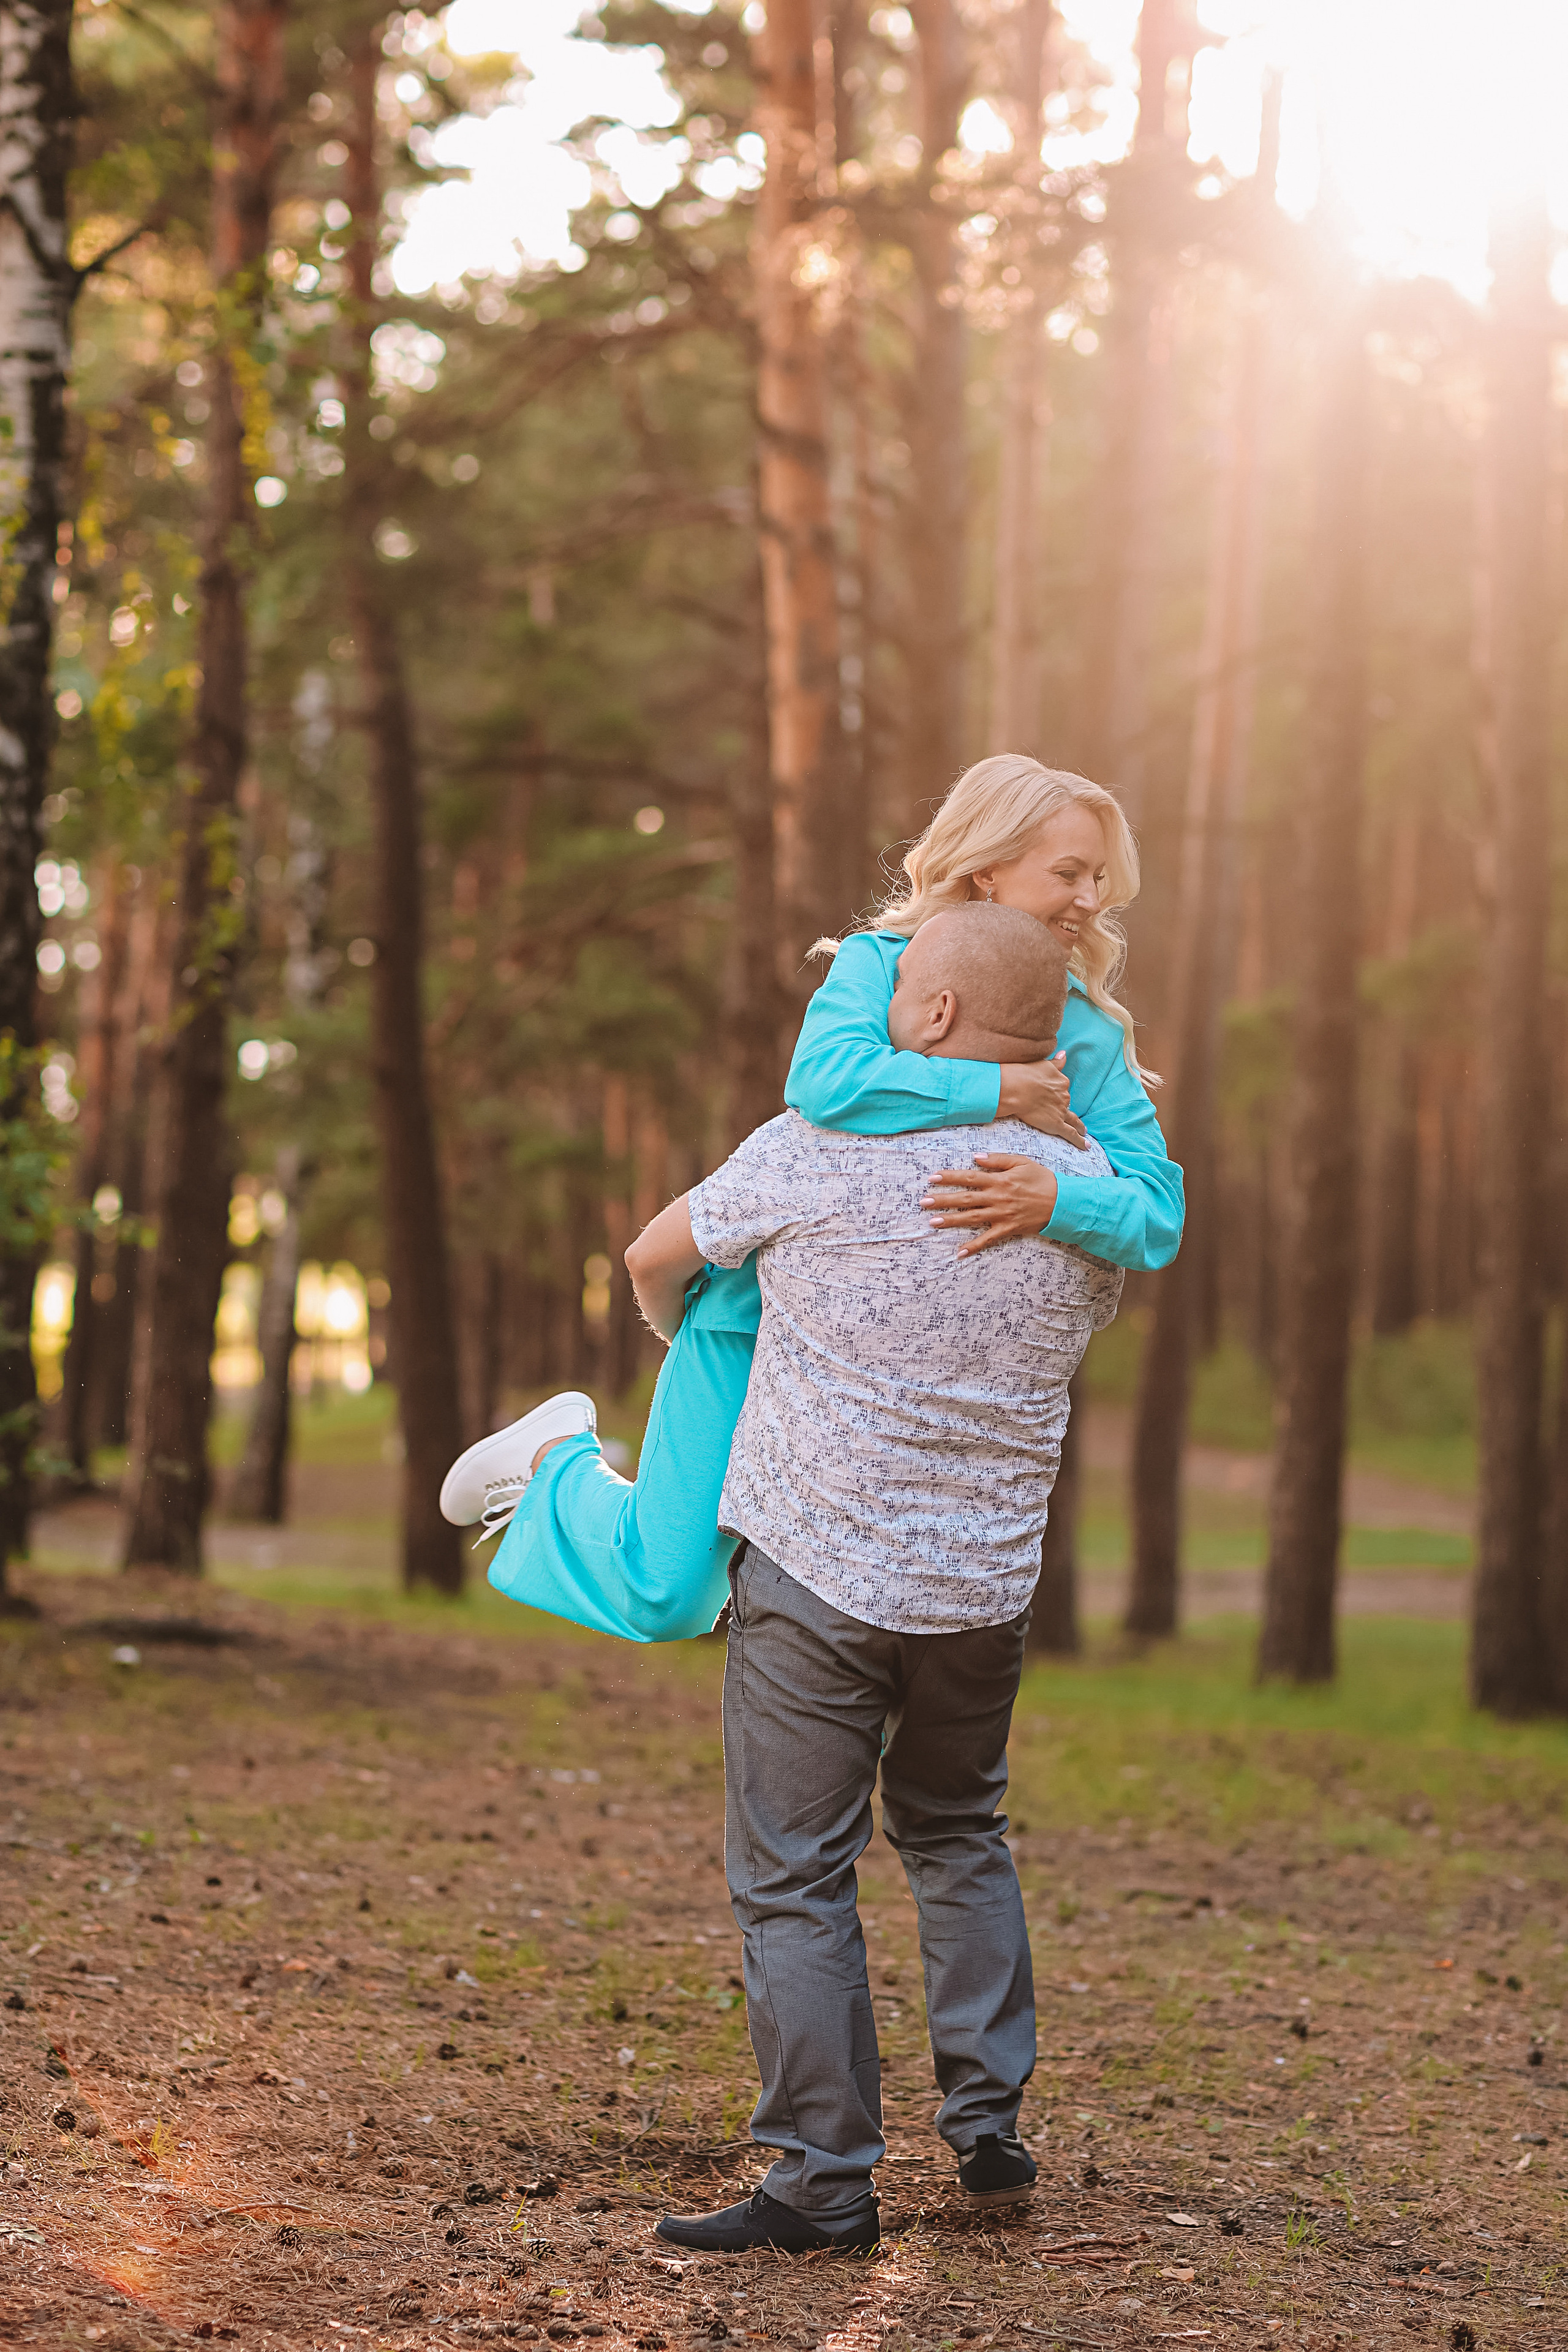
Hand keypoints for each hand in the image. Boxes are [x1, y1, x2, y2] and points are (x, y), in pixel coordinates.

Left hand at [922, 1153, 1059, 1256]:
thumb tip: (976, 1157)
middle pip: (965, 1199)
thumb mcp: (1022, 1162)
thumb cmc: (1042, 1179)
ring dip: (951, 1221)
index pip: (969, 1177)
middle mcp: (997, 1198)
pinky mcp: (1008, 1229)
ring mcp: (1001, 1215)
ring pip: (971, 1218)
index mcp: (999, 1180)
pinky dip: (974, 1247)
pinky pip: (988, 1239)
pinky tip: (959, 1253)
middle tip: (923, 1202)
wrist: (1062, 1202)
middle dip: (943, 1200)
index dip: (950, 1177)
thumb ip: (998, 1160)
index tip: (932, 1178)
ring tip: (932, 1222)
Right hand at [996, 1052, 1086, 1146]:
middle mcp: (1064, 1095)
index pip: (1062, 1088)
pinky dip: (1079, 1141)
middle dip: (1065, 1109)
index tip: (1056, 1097)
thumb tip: (1064, 1054)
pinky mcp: (1056, 1124)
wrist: (1015, 1088)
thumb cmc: (1024, 1074)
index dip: (1058, 1093)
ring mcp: (1061, 1111)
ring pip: (1073, 1120)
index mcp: (1060, 1081)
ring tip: (1084, 1132)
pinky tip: (1086, 1146)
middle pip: (1066, 1103)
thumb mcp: (1042, 1063)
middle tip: (1063, 1115)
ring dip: (1080, 1126)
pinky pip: (1071, 1133)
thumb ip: (1056, 1062)